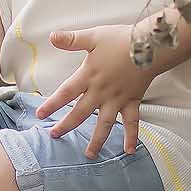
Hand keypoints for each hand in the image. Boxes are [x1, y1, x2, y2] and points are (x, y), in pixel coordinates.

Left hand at [35, 24, 155, 158]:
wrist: (150, 46)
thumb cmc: (121, 39)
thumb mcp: (93, 36)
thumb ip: (72, 39)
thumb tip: (51, 36)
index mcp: (89, 76)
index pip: (65, 93)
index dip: (52, 104)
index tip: (40, 115)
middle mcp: (101, 92)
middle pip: (80, 113)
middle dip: (66, 125)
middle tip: (54, 135)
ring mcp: (117, 99)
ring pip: (105, 124)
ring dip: (96, 140)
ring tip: (89, 155)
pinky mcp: (133, 101)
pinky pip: (132, 122)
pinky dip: (131, 137)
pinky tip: (129, 151)